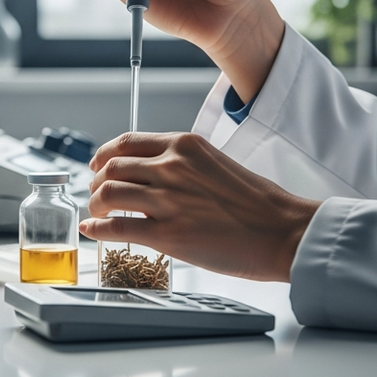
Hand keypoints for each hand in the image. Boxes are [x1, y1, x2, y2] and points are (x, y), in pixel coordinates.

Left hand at [79, 131, 320, 282]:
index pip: (126, 142)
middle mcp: (171, 167)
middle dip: (96, 182)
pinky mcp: (167, 234)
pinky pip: (115, 228)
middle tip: (96, 195)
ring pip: (107, 194)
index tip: (97, 165)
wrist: (283, 231)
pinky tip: (93, 232)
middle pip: (111, 167)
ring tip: (96, 216)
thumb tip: (153, 177)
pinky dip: (96, 229)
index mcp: (184, 145)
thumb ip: (182, 165)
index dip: (104, 155)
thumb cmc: (258, 203)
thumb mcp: (215, 164)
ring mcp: (167, 200)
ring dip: (94, 206)